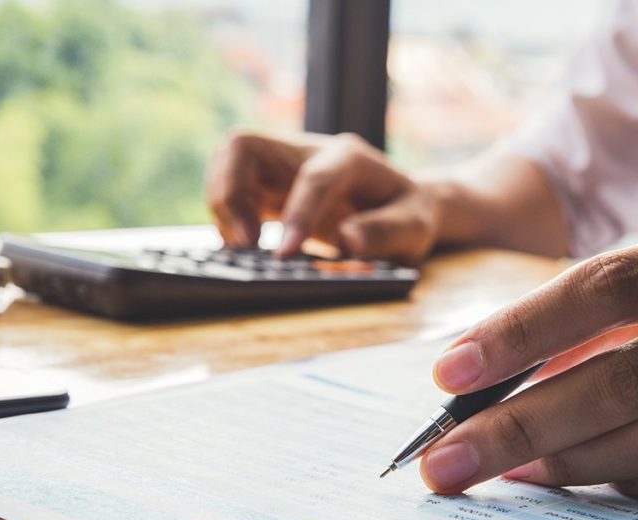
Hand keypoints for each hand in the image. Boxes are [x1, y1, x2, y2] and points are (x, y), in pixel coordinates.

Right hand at [206, 132, 439, 262]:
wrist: (399, 206)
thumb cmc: (408, 216)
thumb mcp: (415, 228)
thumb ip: (387, 233)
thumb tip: (348, 241)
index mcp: (351, 158)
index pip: (315, 177)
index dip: (298, 213)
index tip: (284, 255)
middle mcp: (309, 152)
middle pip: (245, 145)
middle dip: (230, 193)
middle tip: (246, 245)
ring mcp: (283, 164)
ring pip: (227, 160)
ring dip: (222, 205)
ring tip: (241, 249)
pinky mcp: (267, 184)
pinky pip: (229, 186)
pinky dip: (226, 217)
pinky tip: (244, 248)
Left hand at [420, 227, 637, 504]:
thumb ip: (623, 307)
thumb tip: (514, 365)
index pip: (610, 286)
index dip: (525, 328)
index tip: (453, 371)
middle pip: (626, 377)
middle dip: (522, 423)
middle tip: (446, 457)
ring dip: (568, 461)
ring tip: (503, 468)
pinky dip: (631, 484)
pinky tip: (580, 480)